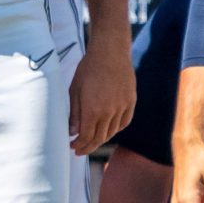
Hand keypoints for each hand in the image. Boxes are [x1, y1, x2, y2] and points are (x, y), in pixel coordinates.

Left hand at [68, 35, 135, 153]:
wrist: (110, 52)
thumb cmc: (88, 69)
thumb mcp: (75, 90)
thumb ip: (74, 113)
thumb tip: (72, 132)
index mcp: (92, 110)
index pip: (86, 137)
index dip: (79, 145)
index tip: (73, 147)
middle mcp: (109, 112)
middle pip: (99, 138)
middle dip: (88, 146)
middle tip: (80, 150)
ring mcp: (122, 107)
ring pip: (112, 132)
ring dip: (101, 139)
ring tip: (92, 140)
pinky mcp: (131, 102)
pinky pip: (124, 122)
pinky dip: (116, 129)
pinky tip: (109, 131)